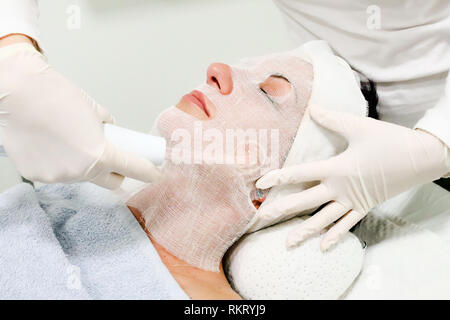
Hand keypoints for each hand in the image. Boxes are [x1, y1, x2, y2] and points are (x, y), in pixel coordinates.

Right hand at [0, 43, 160, 188]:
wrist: (15, 91)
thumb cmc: (55, 95)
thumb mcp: (94, 110)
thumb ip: (108, 126)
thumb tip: (111, 131)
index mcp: (99, 155)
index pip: (133, 168)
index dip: (147, 172)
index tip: (154, 173)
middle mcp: (79, 171)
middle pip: (108, 181)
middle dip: (116, 172)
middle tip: (114, 158)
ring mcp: (56, 176)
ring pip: (81, 176)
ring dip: (84, 166)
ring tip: (72, 141)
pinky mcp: (35, 175)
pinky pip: (56, 172)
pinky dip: (59, 163)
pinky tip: (51, 144)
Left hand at [256, 106, 448, 250]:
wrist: (422, 158)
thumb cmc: (390, 140)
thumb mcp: (359, 127)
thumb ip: (332, 119)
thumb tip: (312, 108)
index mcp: (337, 168)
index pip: (300, 173)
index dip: (279, 177)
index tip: (260, 184)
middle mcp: (342, 188)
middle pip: (307, 201)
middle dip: (283, 208)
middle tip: (262, 217)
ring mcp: (353, 201)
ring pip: (324, 219)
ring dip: (305, 230)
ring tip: (288, 242)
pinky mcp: (365, 206)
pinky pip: (347, 225)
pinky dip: (335, 236)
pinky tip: (323, 246)